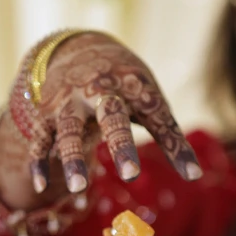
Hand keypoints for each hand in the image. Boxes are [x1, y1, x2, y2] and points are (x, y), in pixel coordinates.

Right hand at [0, 32, 201, 208]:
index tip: (190, 173)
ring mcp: (68, 101)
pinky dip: (39, 161)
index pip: (158, 116)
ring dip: (72, 158)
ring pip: (68, 129)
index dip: (174, 145)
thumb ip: (170, 138)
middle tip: (131, 174)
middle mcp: (98, 90)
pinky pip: (40, 139)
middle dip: (120, 144)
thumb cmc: (126, 86)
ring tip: (79, 187)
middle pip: (110, 116)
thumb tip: (196, 176)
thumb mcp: (150, 103)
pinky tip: (39, 185)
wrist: (79, 48)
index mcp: (132, 86)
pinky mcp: (46, 114)